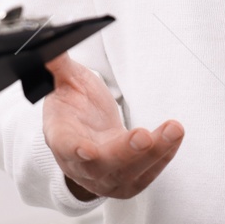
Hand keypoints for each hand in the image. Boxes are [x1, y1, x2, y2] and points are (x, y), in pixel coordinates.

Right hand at [42, 53, 182, 201]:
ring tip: (173, 130)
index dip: (74, 149)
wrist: (85, 133)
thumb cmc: (74, 105)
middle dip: (124, 152)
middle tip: (143, 136)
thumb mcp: (64, 81)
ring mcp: (105, 178)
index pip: (64, 146)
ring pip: (129, 172)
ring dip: (154, 153)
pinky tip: (174, 136)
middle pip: (101, 164)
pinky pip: (148, 173)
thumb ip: (59, 65)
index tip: (86, 150)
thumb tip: (50, 41)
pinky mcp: (128, 182)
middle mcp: (79, 164)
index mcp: (60, 137)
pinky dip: (164, 154)